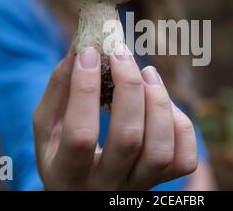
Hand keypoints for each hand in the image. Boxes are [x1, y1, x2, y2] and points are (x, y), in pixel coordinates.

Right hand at [33, 45, 197, 189]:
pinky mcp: (162, 182)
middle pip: (128, 138)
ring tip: (147, 72)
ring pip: (160, 150)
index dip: (86, 90)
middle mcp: (104, 186)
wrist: (85, 188)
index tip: (90, 52)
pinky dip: (179, 125)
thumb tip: (83, 44)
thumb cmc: (62, 149)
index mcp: (67, 174)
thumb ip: (61, 87)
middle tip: (121, 54)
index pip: (80, 134)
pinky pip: (183, 158)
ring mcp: (137, 186)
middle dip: (129, 87)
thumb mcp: (48, 125)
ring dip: (158, 103)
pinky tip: (162, 104)